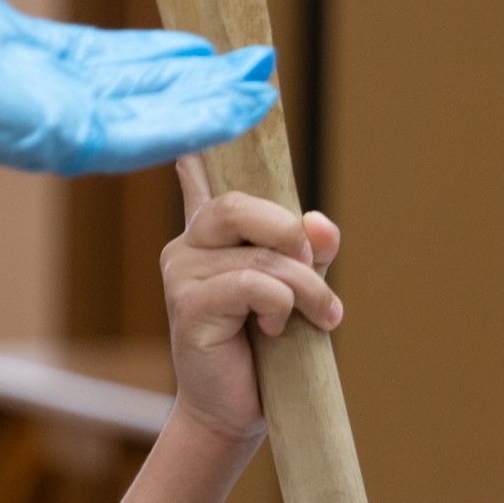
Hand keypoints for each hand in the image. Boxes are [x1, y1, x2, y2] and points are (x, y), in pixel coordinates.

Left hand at [0, 0, 275, 186]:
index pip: (92, 59)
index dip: (149, 56)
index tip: (195, 47)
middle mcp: (28, 94)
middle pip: (134, 93)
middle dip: (194, 85)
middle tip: (250, 74)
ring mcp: (43, 119)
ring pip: (149, 119)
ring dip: (208, 105)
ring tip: (262, 92)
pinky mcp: (52, 134)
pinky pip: (138, 135)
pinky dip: (191, 123)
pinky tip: (236, 109)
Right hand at [162, 157, 341, 444]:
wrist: (236, 411)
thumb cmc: (264, 351)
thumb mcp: (298, 292)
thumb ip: (309, 253)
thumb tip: (320, 223)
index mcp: (212, 231)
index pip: (207, 171)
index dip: (209, 138)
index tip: (231, 91)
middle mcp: (190, 243)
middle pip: (241, 204)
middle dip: (292, 233)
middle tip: (316, 265)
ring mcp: (182, 272)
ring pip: (262, 253)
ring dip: (307, 288)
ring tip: (321, 317)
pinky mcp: (188, 304)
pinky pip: (253, 284)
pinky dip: (281, 306)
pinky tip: (273, 331)